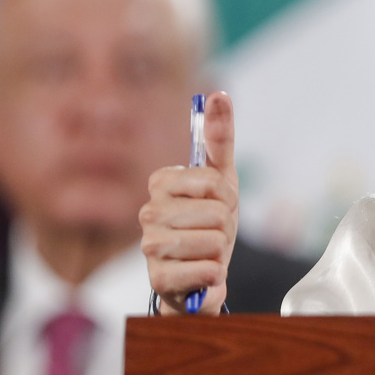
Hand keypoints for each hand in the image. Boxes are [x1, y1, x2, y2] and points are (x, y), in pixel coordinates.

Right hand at [140, 91, 238, 314]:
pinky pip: (208, 270)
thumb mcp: (222, 178)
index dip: (227, 196)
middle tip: (214, 232)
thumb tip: (218, 94)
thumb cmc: (210, 223)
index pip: (213, 181)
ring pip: (214, 241)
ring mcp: (149, 246)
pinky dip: (215, 274)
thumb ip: (220, 138)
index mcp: (161, 182)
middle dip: (226, 226)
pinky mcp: (157, 280)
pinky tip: (203, 274)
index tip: (219, 203)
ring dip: (222, 251)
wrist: (202, 274)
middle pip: (217, 214)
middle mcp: (147, 212)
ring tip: (207, 252)